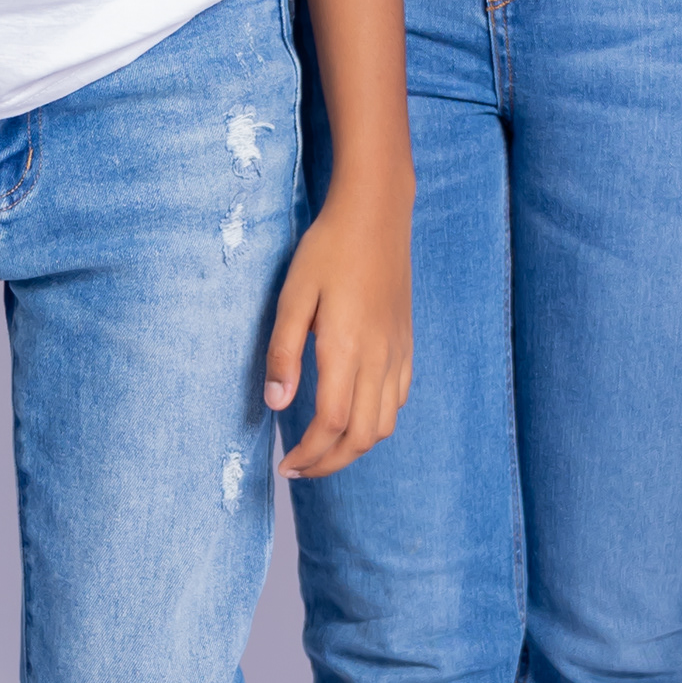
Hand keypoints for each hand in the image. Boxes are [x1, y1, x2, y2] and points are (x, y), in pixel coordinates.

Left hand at [269, 183, 412, 478]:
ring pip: (384, 424)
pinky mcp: (406, 343)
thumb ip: (283, 353)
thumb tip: (275, 403)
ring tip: (323, 450)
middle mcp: (378, 358)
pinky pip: (398, 400)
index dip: (308, 454)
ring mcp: (397, 352)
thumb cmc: (328, 250)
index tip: (285, 465)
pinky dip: (376, 422)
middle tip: (299, 468)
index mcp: (346, 349)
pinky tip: (353, 416)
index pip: (330, 424)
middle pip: (362, 437)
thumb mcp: (292, 297)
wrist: (376, 214)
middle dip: (330, 463)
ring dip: (354, 447)